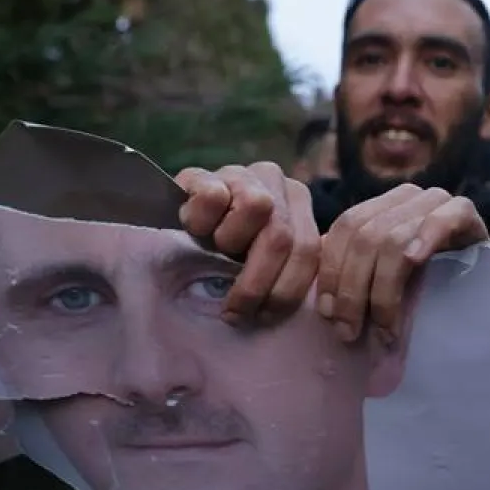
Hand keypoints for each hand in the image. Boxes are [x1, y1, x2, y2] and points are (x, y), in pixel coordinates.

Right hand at [174, 163, 320, 323]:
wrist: (175, 230)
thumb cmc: (224, 254)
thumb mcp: (262, 265)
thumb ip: (287, 270)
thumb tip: (314, 303)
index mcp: (298, 205)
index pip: (308, 249)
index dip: (287, 289)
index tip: (265, 315)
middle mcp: (277, 183)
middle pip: (282, 236)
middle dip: (257, 283)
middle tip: (236, 309)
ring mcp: (242, 174)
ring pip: (256, 207)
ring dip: (232, 241)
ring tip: (214, 251)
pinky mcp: (204, 173)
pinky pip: (213, 197)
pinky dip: (201, 221)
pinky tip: (194, 230)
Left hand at [315, 184, 487, 342]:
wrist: (483, 280)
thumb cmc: (428, 284)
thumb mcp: (384, 276)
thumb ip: (355, 273)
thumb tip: (322, 299)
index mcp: (379, 205)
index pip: (344, 229)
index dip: (332, 271)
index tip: (327, 313)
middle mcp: (405, 197)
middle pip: (365, 237)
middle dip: (352, 290)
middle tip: (349, 331)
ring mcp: (435, 200)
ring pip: (394, 239)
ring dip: (384, 290)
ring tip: (384, 328)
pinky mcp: (465, 212)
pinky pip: (441, 220)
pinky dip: (425, 239)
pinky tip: (416, 262)